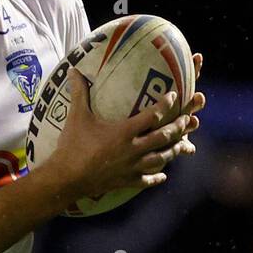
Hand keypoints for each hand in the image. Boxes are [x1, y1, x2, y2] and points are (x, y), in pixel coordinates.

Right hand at [48, 61, 202, 201]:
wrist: (66, 179)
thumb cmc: (72, 146)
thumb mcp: (77, 117)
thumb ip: (79, 93)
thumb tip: (74, 70)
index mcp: (124, 132)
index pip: (152, 116)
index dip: (166, 105)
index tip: (174, 96)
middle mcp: (132, 150)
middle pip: (163, 137)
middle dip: (178, 128)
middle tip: (186, 120)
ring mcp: (131, 168)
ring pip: (160, 159)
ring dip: (173, 151)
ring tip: (182, 145)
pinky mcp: (126, 182)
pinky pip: (146, 180)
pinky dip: (156, 177)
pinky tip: (163, 175)